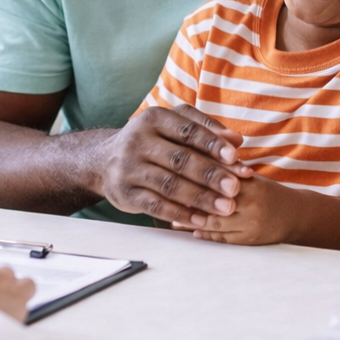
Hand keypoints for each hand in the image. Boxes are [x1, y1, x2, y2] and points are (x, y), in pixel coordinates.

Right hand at [99, 106, 253, 225]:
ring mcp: (129, 168)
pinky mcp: (125, 193)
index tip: (234, 158)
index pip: (187, 131)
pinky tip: (200, 220)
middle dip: (211, 175)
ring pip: (170, 185)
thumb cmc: (151, 140)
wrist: (103, 161)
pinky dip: (180, 214)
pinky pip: (155, 206)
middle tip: (235, 188)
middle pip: (180, 159)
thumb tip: (236, 140)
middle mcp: (137, 141)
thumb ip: (204, 127)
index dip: (212, 144)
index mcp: (153, 118)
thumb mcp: (173, 125)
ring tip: (226, 207)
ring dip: (201, 198)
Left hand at [172, 173, 295, 244]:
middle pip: (214, 203)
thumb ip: (226, 171)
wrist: (296, 215)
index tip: (176, 178)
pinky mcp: (250, 240)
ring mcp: (251, 224)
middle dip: (190, 203)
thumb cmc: (268, 192)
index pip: (218, 181)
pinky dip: (206, 235)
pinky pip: (223, 239)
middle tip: (167, 201)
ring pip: (215, 224)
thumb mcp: (250, 177)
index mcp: (250, 185)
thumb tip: (193, 162)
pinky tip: (192, 231)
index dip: (196, 180)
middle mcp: (251, 204)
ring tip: (173, 219)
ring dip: (192, 222)